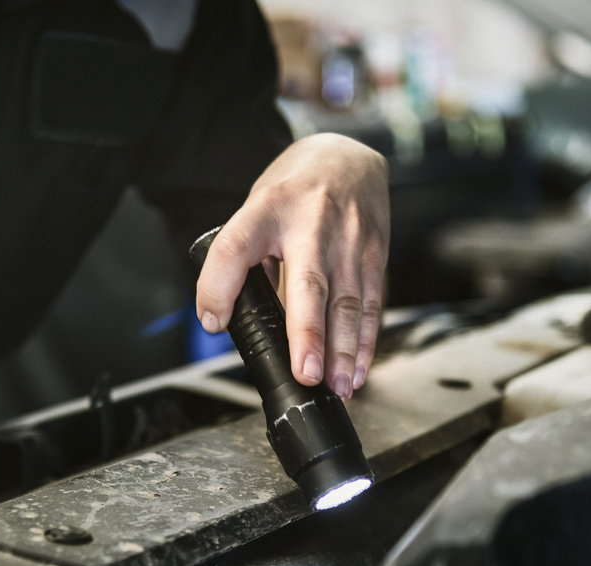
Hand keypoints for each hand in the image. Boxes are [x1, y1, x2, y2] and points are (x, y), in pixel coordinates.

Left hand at [196, 133, 388, 400]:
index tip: (214, 320)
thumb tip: (226, 320)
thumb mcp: (256, 210)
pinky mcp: (375, 253)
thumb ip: (242, 260)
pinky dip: (365, 342)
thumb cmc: (293, 192)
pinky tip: (358, 370)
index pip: (236, 245)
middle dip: (308, 332)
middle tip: (306, 373)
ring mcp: (349, 238)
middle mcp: (312, 222)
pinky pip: (372, 304)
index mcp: (267, 209)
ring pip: (348, 302)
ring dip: (343, 350)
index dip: (220, 284)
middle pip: (308, 282)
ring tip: (336, 386)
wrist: (348, 154)